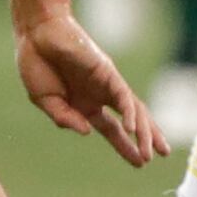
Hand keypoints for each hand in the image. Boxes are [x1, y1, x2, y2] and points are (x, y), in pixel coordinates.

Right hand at [16, 12, 162, 165]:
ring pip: (132, 109)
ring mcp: (106, 83)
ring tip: (153, 152)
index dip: (125, 146)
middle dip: (145, 139)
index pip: (112, 130)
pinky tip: (131, 129)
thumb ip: (64, 118)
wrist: (36, 34)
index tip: (140, 163)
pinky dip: (128, 112)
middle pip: (130, 121)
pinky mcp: (106, 71)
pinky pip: (121, 94)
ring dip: (144, 131)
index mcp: (85, 105)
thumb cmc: (37, 64)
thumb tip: (87, 132)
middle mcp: (100, 95)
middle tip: (159, 156)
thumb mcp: (45, 100)